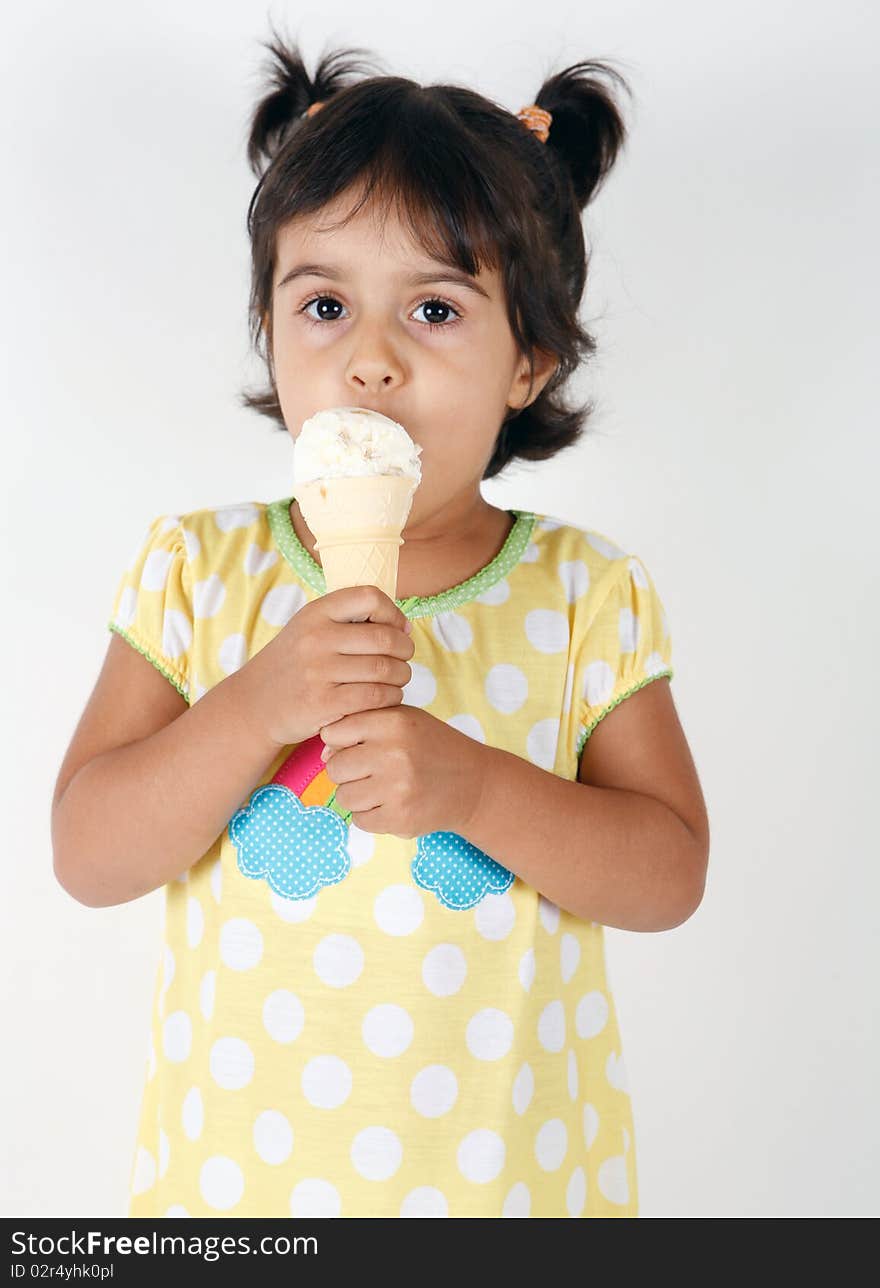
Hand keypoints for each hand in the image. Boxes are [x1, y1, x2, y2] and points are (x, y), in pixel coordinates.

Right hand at [241, 585, 414, 748]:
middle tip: (404, 660)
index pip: (370, 597)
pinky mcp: (323, 703)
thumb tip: (403, 625)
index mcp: (315, 613)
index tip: (399, 629)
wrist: (254, 703)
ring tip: (397, 679)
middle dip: (405, 650)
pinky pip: (376, 697)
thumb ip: (348, 620)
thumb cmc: (294, 664)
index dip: (394, 612)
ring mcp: (318, 671)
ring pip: (385, 670)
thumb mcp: (309, 629)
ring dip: (401, 676)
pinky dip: (391, 698)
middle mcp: (315, 638)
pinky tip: (387, 698)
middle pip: (385, 638)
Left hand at [319, 705, 488, 838]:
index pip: (334, 732)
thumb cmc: (431, 746)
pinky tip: (391, 803)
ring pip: (344, 796)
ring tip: (381, 787)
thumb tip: (323, 750)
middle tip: (370, 770)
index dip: (340, 741)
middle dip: (347, 771)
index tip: (357, 746)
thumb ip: (362, 723)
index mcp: (393, 722)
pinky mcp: (400, 818)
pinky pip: (360, 820)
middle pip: (335, 767)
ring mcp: (397, 788)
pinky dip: (370, 815)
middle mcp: (394, 753)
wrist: (474, 783)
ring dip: (357, 794)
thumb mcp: (404, 718)